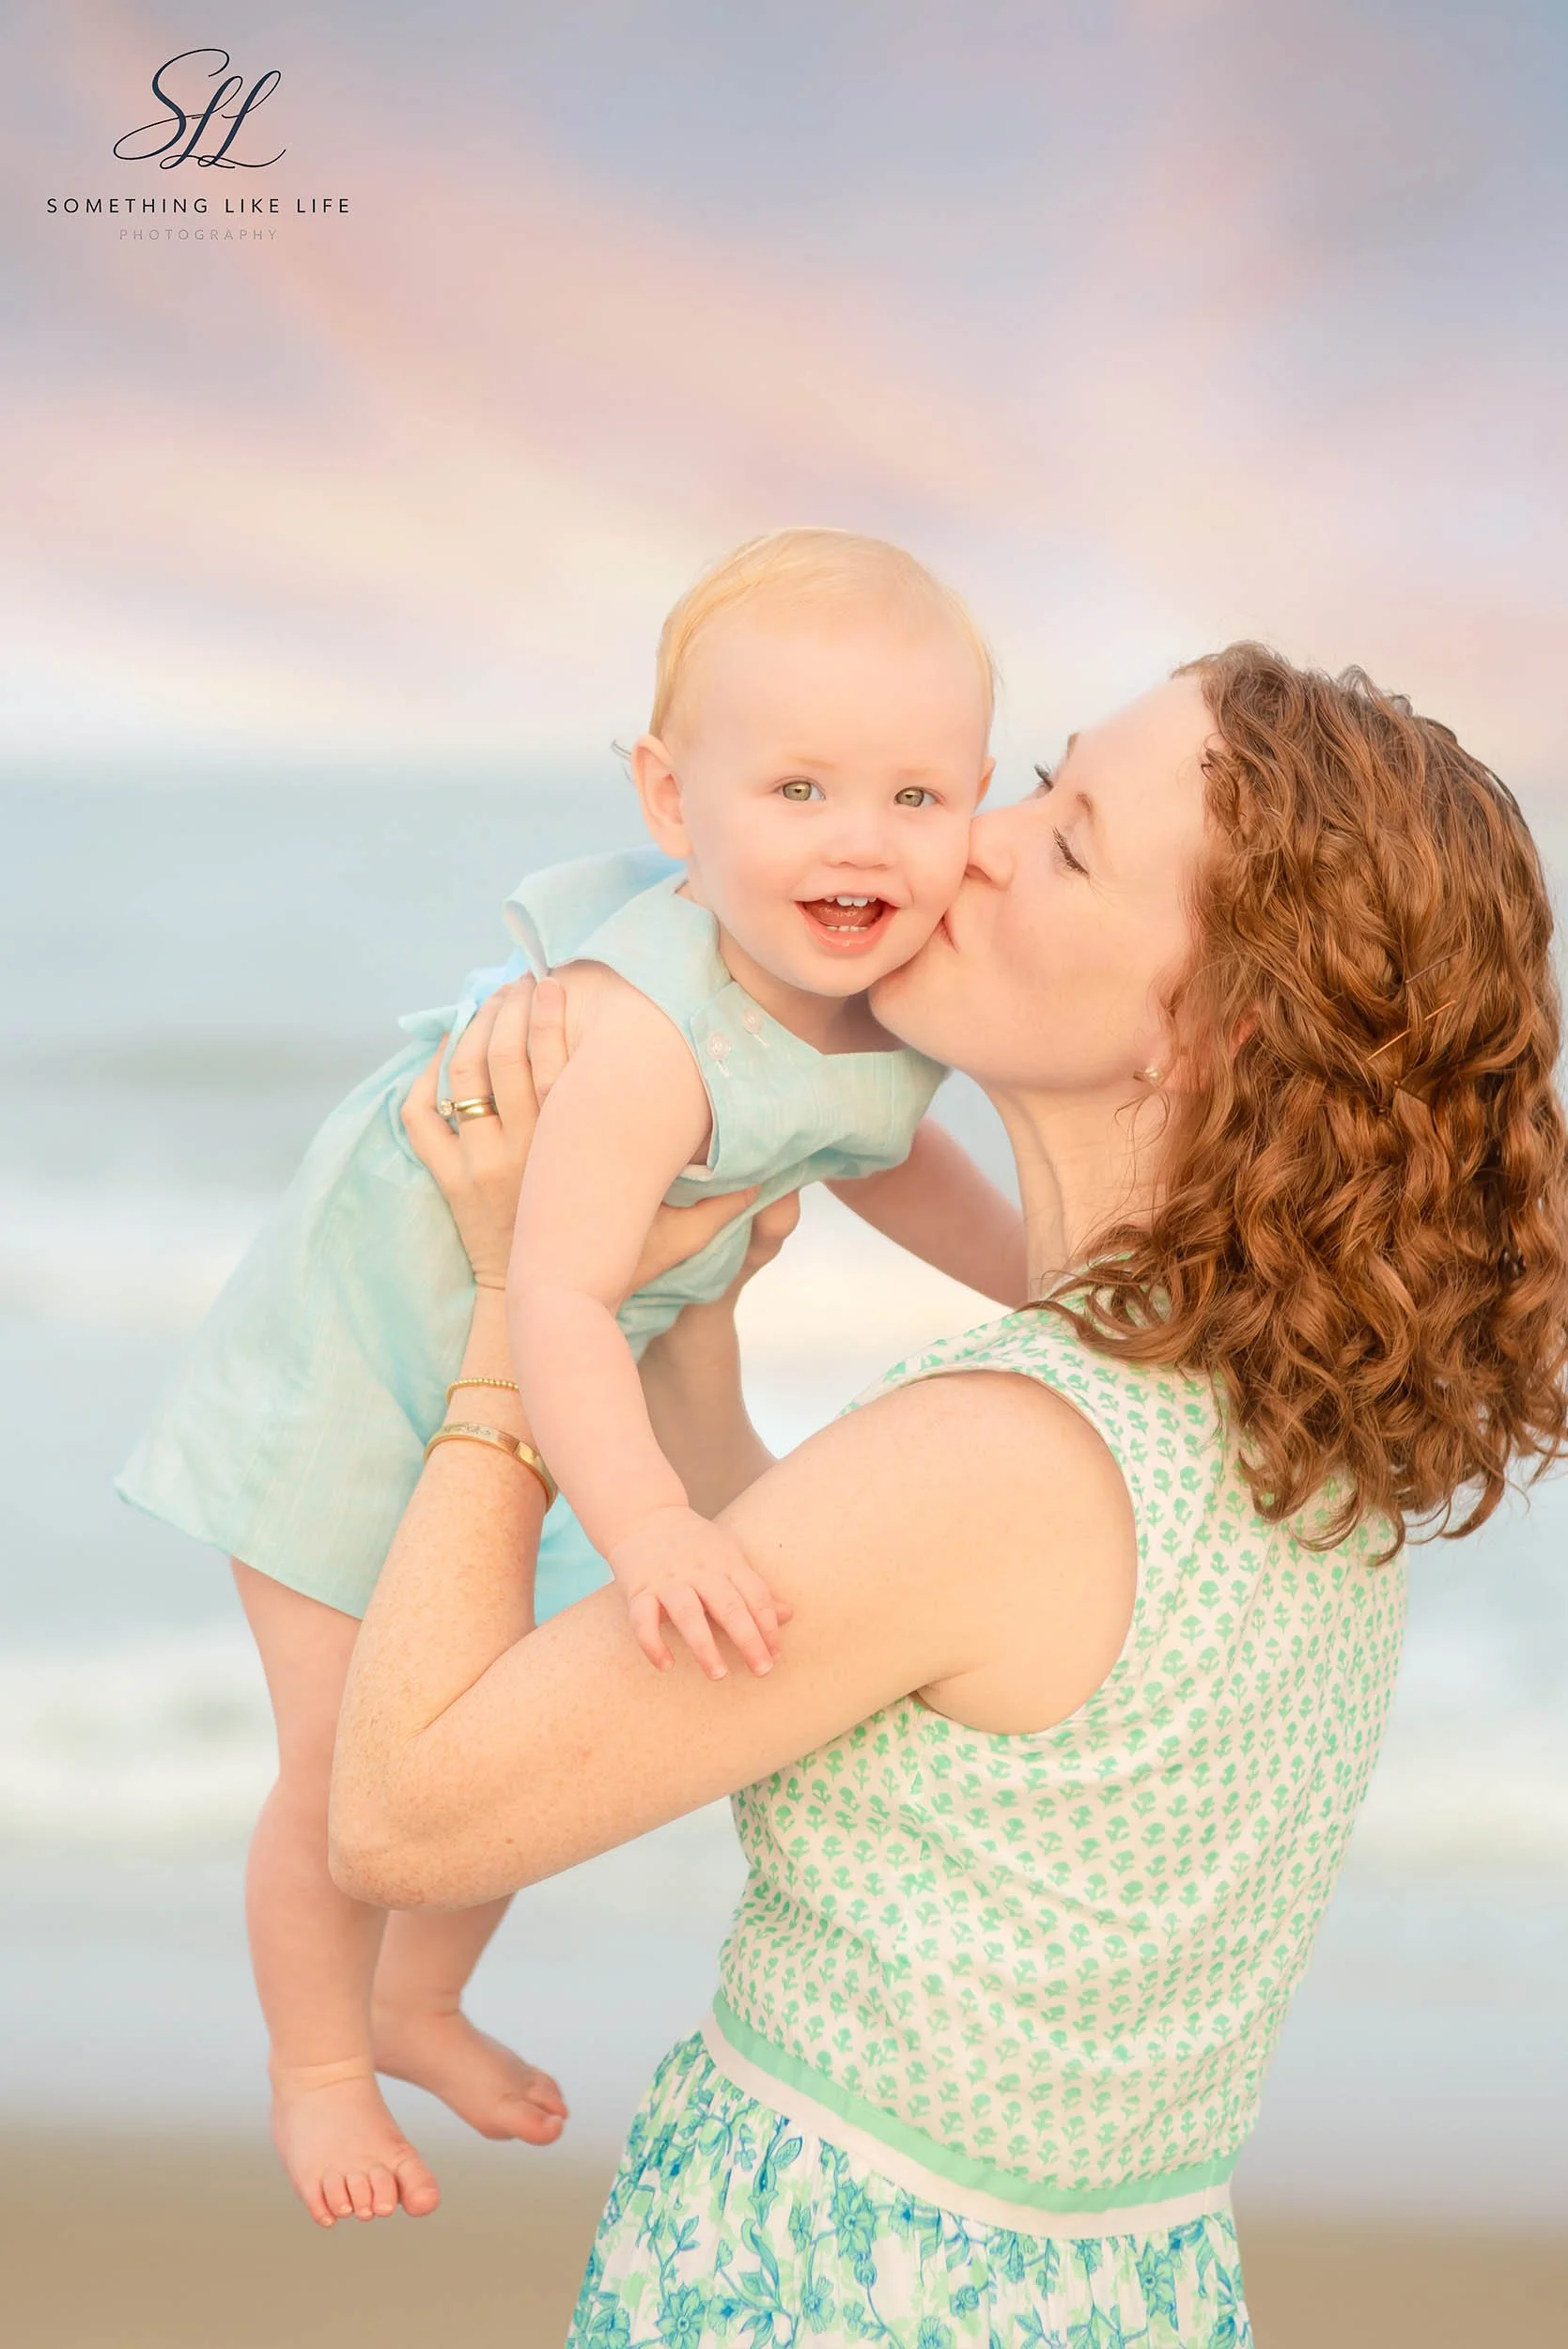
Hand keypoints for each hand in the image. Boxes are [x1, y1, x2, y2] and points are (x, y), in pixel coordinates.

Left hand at [402, 976, 764, 1293]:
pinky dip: (424, 1081)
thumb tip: (768, 1180)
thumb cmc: (607, 1274)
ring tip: (485, 1004)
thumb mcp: (670, 1244)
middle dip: (506, 1007)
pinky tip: (441, 1054)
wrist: (541, 1313)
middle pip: (503, 1054)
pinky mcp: (449, 1184)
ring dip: (470, 1031)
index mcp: (571, 1153)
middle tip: (517, 982)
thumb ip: (715, 1212)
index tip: (555, 985)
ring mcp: (479, 1166)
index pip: (554, 1059)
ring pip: (462, 1077)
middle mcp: (522, 1150)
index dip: (551, 1013)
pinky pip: (421, 1121)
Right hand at [608, 1505, 785, 1679]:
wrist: (643, 1515)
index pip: (755, 1594)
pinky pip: (643, 1619)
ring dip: (704, 1645)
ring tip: (718, 1674)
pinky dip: (653, 1643)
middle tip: (762, 1669)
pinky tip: (666, 1665)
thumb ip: (753, 1588)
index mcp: (725, 1561)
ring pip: (687, 1613)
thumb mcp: (728, 1556)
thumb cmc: (694, 1544)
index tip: (776, 1654)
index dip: (768, 1625)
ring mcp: (667, 1579)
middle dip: (748, 1639)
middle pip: (728, 1604)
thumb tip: (788, 1615)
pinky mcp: (637, 1589)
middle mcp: (698, 1569)